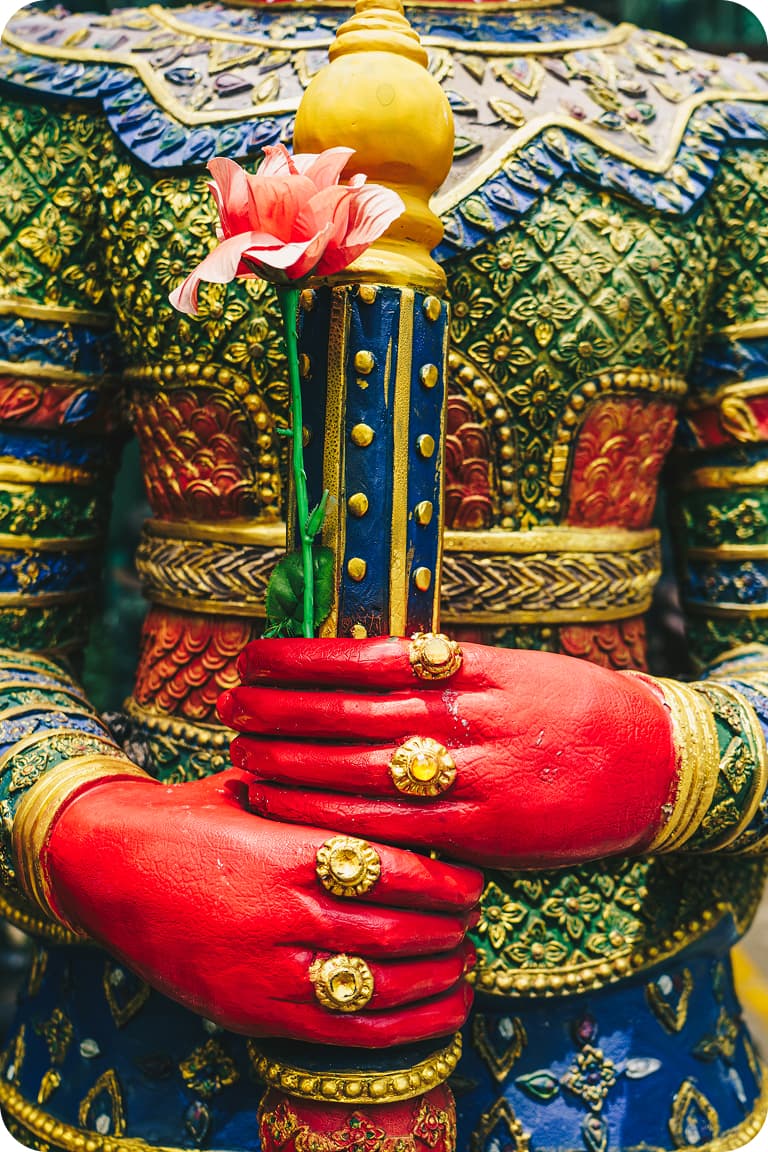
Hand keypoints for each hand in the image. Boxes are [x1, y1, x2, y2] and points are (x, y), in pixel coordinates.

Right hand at [44, 769, 481, 1044]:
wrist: (106, 867)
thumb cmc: (189, 819)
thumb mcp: (255, 788)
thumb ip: (319, 793)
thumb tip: (394, 785)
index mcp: (287, 852)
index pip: (394, 873)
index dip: (444, 883)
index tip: (472, 880)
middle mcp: (282, 916)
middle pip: (396, 932)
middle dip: (449, 930)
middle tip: (474, 920)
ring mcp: (265, 973)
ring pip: (378, 986)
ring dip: (436, 980)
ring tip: (466, 966)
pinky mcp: (250, 1014)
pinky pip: (344, 1033)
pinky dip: (405, 1029)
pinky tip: (442, 1013)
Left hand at [219, 637, 675, 868]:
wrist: (655, 763)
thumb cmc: (577, 707)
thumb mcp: (513, 668)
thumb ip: (444, 671)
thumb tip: (363, 664)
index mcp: (473, 668)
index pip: (366, 657)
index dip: (302, 659)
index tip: (257, 657)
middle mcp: (468, 718)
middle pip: (350, 712)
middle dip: (280, 710)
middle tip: (230, 706)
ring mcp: (475, 777)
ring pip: (360, 769)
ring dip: (291, 762)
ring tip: (242, 754)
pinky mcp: (482, 832)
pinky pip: (392, 826)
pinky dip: (332, 816)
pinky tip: (289, 809)